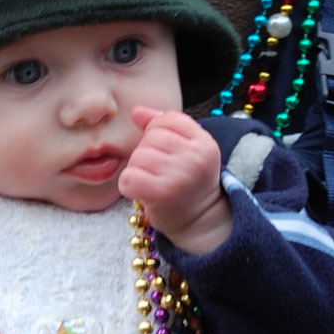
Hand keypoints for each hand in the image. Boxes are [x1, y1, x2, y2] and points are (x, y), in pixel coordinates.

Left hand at [118, 106, 232, 253]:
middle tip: (158, 172)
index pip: (168, 119)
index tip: (164, 151)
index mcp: (204, 142)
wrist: (199, 221)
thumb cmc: (188, 182)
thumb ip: (164, 126)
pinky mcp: (161, 194)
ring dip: (137, 170)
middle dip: (147, 152)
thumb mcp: (187, 149)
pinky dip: (128, 186)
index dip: (157, 132)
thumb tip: (136, 111)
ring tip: (151, 182)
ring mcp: (178, 175)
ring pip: (137, 157)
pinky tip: (141, 192)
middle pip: (151, 137)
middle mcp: (195, 157)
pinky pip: (128, 177)